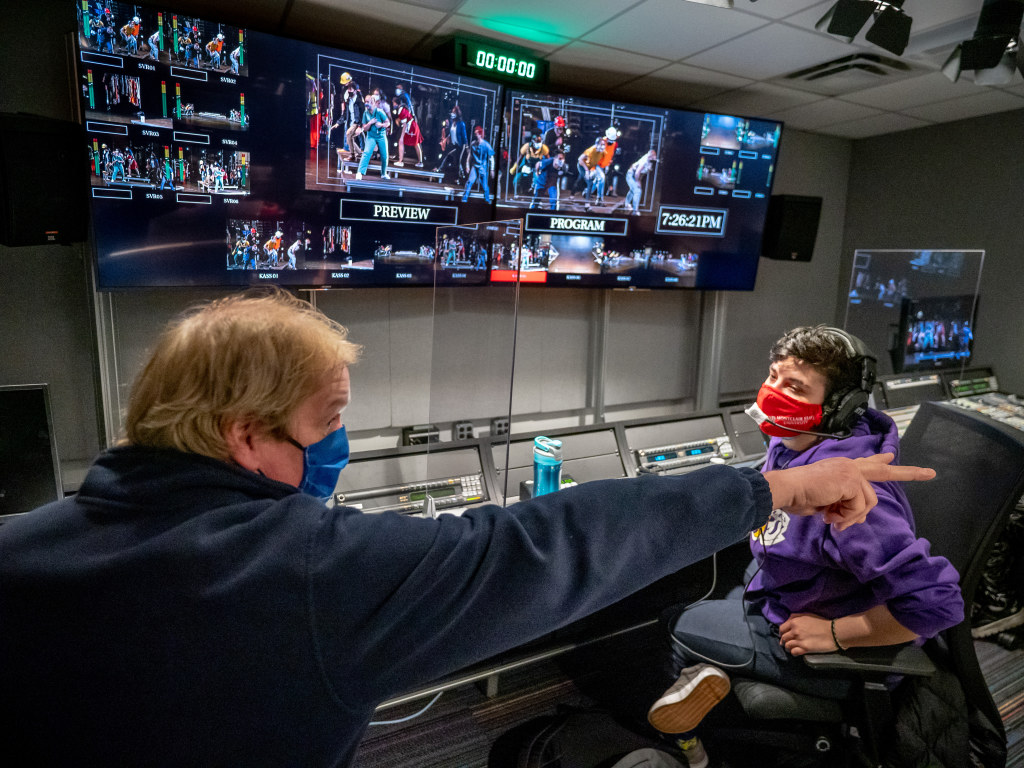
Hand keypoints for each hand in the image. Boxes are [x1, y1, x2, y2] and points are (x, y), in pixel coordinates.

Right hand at [763, 453, 934, 530]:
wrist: (787, 489)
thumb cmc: (799, 495)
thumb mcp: (826, 504)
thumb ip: (844, 507)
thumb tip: (860, 519)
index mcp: (841, 468)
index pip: (865, 463)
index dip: (879, 461)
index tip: (890, 456)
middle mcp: (848, 466)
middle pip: (883, 470)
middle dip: (909, 473)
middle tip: (930, 474)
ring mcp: (851, 471)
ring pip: (867, 503)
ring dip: (850, 517)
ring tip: (831, 519)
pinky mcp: (851, 481)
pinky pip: (859, 507)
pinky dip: (845, 517)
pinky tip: (829, 515)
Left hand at [778, 613, 834, 655]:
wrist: (833, 632)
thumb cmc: (821, 622)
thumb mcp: (807, 615)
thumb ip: (796, 617)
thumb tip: (788, 621)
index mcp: (794, 622)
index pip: (781, 629)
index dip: (781, 633)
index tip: (783, 636)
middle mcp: (795, 631)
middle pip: (783, 638)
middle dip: (784, 641)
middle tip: (787, 643)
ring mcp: (799, 640)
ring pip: (787, 646)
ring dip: (789, 647)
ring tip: (791, 648)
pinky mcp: (805, 648)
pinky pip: (794, 652)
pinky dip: (793, 652)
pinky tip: (796, 652)